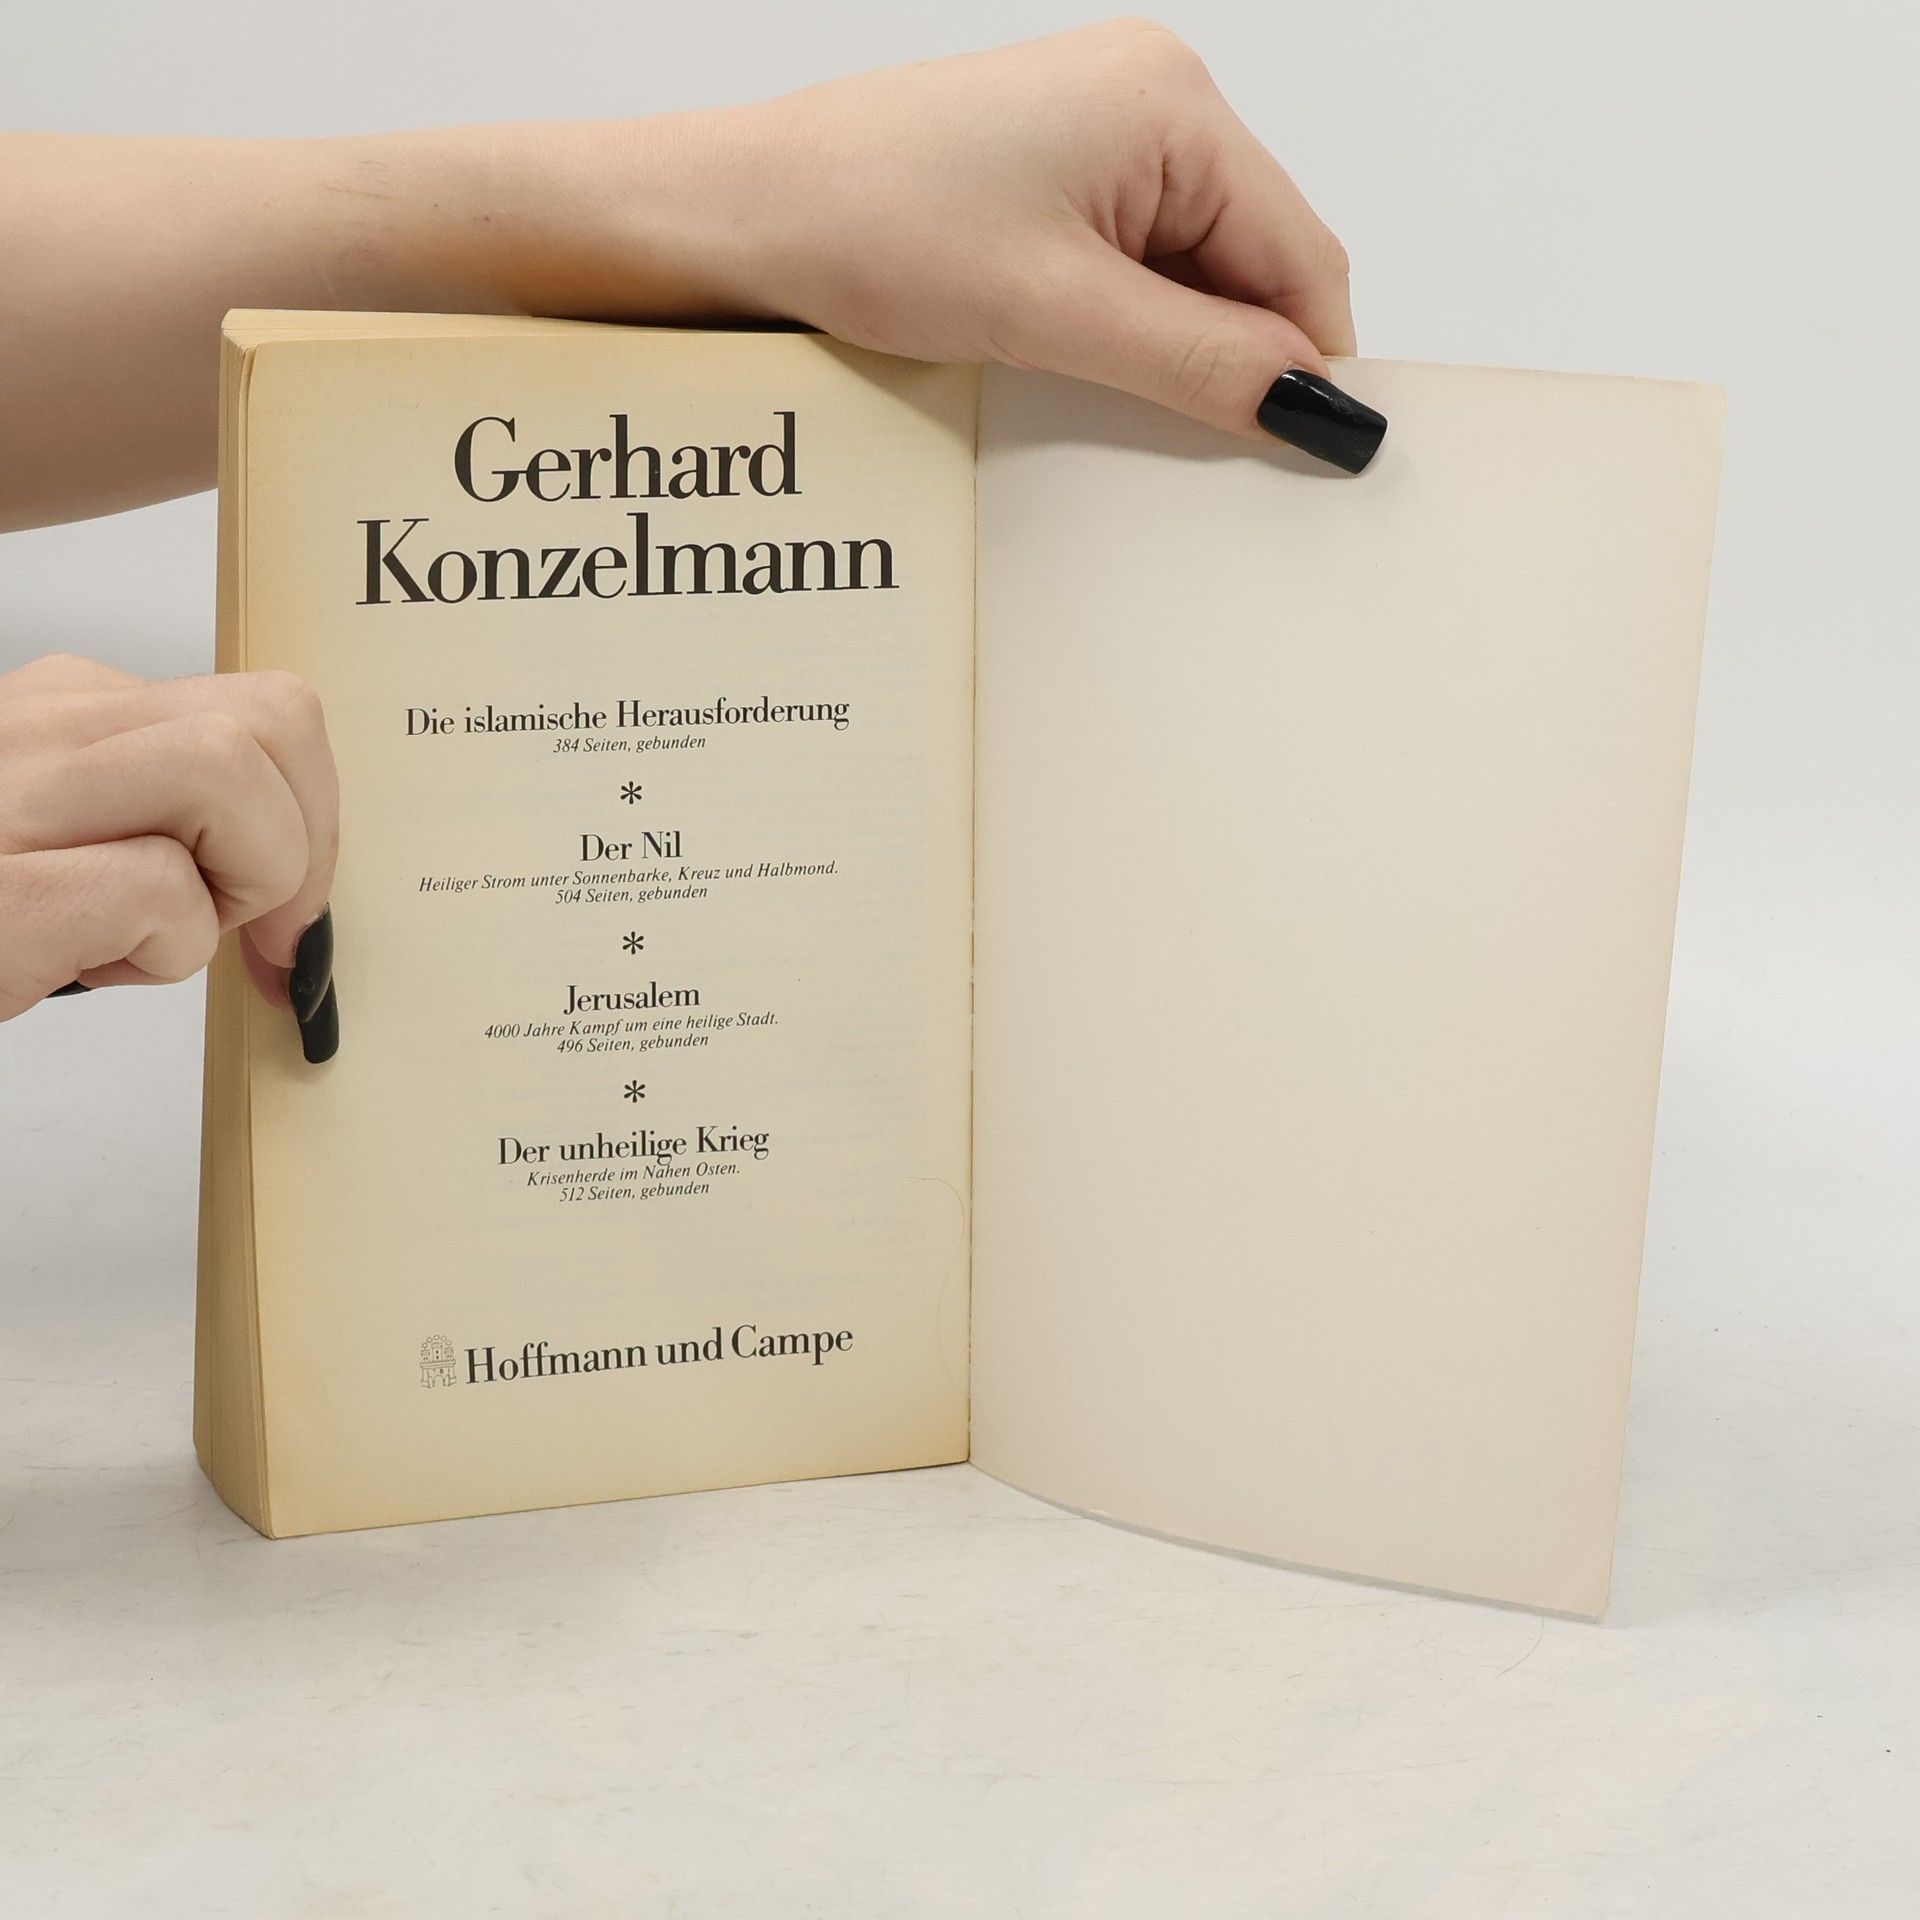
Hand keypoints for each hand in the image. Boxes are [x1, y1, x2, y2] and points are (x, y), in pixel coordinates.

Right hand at [0, 653, 339, 1055]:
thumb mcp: (78, 844)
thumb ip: (180, 834)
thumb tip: (302, 907)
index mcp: (63, 711)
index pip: (270, 712)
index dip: (314, 816)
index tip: (282, 908)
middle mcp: (35, 726)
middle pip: (274, 722)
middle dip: (294, 844)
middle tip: (231, 925)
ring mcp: (7, 795)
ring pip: (226, 773)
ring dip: (233, 883)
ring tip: (145, 935)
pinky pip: (154, 887)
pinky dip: (161, 948)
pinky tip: (82, 966)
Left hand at [501, 21, 1368, 457]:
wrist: (735, 216)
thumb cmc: (867, 225)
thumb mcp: (1059, 315)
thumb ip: (1204, 363)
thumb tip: (1318, 411)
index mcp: (1173, 104)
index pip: (1302, 257)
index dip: (1306, 366)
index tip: (1302, 462)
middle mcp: (1150, 101)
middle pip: (1253, 265)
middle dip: (1229, 358)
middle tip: (1179, 445)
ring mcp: (1098, 136)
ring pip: (1190, 276)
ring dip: (1168, 350)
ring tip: (1090, 390)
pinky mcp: (1050, 177)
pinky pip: (1131, 269)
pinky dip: (1121, 330)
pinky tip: (1070, 366)